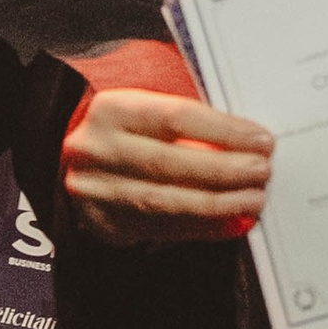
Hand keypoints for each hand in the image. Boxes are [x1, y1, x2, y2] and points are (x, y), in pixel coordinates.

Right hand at [62, 85, 275, 244]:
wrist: (65, 149)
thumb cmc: (125, 122)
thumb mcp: (144, 99)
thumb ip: (186, 110)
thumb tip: (243, 134)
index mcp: (112, 109)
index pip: (176, 117)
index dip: (223, 130)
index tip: (261, 140)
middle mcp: (97, 150)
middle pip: (169, 163)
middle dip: (224, 170)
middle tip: (262, 172)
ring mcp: (96, 191)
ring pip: (163, 202)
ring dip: (216, 204)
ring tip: (253, 200)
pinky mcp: (104, 223)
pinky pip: (159, 229)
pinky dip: (199, 227)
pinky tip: (229, 221)